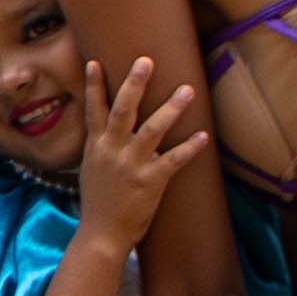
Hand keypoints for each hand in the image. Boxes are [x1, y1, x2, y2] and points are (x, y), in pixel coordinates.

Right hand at [75, 55, 210, 249]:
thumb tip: (107, 130)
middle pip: (123, 109)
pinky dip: (190, 148)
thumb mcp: (92, 169)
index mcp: (97, 146)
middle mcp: (112, 151)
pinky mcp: (150, 181)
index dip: (93, 85)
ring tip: (187, 90)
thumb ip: (102, 147)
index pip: (93, 110)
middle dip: (134, 83)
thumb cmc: (99, 203)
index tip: (95, 62)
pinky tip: (204, 136)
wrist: (102, 235)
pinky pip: (174, 160)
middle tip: (146, 60)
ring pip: (152, 129)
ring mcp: (131, 165)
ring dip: (171, 108)